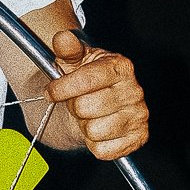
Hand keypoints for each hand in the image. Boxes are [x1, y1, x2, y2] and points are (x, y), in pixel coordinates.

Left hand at [47, 31, 148, 160]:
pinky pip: (102, 150)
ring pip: (93, 131)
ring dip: (84, 127)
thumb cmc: (82, 82)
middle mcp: (135, 91)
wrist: (93, 106)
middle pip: (84, 108)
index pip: (85, 80)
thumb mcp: (72, 61)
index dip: (61, 88)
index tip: (51, 91)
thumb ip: (67, 48)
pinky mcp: (138, 138)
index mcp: (121, 67)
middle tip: (77, 104)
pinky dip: (94, 145)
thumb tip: (62, 38)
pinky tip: (98, 131)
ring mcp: (139, 116)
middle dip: (73, 108)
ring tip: (88, 117)